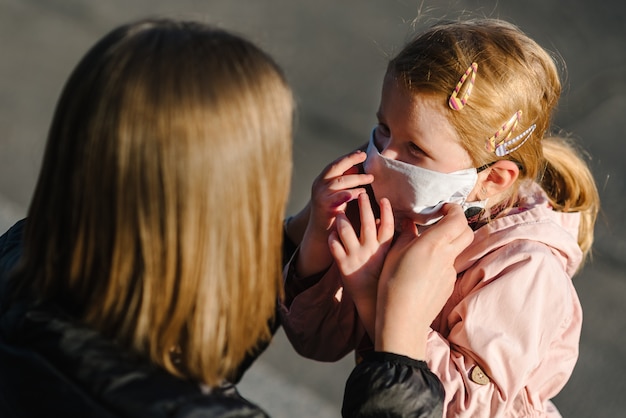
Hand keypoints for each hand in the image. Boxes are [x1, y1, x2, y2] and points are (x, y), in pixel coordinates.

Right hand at [296, 150, 373, 276]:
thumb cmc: (334, 212)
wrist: (322, 234)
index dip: (349, 158)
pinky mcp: (324, 207)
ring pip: (339, 181)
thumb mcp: (339, 193)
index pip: (336, 164)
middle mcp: (319, 185)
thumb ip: (346, 181)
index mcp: (322, 180)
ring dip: (356, 179)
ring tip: (370, 178)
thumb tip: (356, 167)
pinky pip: (339, 197)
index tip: (362, 153)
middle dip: (350, 161)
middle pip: (335, 168)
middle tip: (364, 156)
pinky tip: (361, 192)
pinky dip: (351, 193)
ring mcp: (320, 195)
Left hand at [329, 193, 393, 337]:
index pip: (387, 227)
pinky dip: (332, 239)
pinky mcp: (343, 266)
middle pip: (366, 225)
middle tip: (360, 194)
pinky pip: (335, 248)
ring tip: (340, 213)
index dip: (386, 212)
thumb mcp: (396, 259)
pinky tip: (331, 233)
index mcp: (385, 250)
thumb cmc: (385, 277)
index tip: (383, 199)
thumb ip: (403, 240)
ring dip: (343, 221)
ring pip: (347, 233)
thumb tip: (410, 222)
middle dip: (364, 207)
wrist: (372, 302)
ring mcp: (356, 258)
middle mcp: (371, 252)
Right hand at [375, 204, 473, 359]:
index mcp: (434, 243)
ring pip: (458, 250)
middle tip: (442, 221)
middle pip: (466, 232)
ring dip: (449, 243)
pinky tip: (423, 269)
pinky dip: (442, 261)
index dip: (453, 209)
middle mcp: (447, 256)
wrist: (402, 318)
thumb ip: (406, 234)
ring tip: (428, 247)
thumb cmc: (392, 283)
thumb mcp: (394, 253)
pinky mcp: (448, 285)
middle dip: (457, 223)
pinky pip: (450, 267)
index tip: (442, 208)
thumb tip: (410, 223)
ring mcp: (450, 272)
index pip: (458, 218)